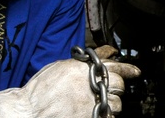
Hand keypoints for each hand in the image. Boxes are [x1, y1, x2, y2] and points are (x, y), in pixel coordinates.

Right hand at [0, 47, 140, 117]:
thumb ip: (82, 63)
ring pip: (116, 104)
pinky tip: (96, 114)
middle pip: (118, 85)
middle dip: (115, 89)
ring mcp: (93, 103)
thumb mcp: (62, 66)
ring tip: (98, 106)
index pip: (115, 66)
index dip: (128, 69)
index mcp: (86, 69)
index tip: (135, 72)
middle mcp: (93, 84)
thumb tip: (103, 54)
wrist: (29, 111)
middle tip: (106, 92)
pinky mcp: (93, 117)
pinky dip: (105, 117)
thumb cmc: (40, 90)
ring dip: (110, 105)